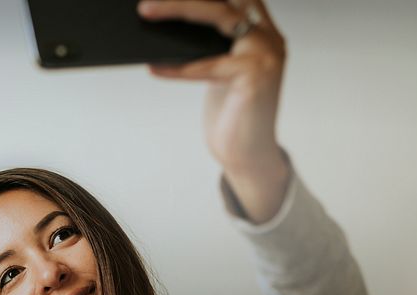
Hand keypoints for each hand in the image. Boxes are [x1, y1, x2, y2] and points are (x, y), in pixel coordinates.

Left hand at [138, 0, 289, 221]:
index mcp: (263, 33)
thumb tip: (167, 23)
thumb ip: (209, 46)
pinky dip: (178, 66)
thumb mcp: (220, 72)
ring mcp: (266, 55)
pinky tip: (155, 67)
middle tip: (148, 1)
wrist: (249, 157)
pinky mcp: (255, 76)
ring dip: (178, 11)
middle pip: (225, 0)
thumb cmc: (232, 115)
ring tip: (147, 13)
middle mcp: (269, 38)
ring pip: (217, 17)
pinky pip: (207, 64)